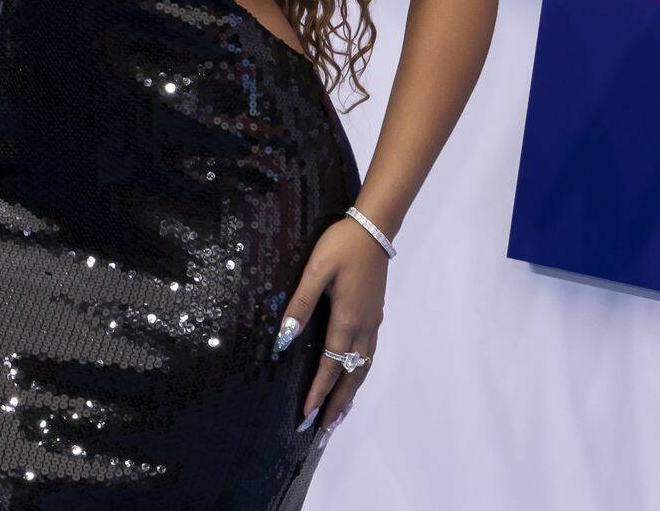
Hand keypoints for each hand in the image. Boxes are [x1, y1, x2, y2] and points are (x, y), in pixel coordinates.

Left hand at [278, 215, 387, 439]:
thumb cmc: (341, 247)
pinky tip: (352, 378)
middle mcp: (363, 328)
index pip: (330, 365)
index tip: (306, 415)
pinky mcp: (375, 316)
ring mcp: (372, 323)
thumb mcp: (315, 270)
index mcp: (346, 320)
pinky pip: (368, 355)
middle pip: (351, 376)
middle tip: (323, 429)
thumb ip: (299, 304)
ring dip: (350, 393)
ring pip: (363, 368)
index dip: (318, 392)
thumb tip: (284, 339)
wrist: (374, 229)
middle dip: (337, 403)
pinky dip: (359, 374)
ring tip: (338, 414)